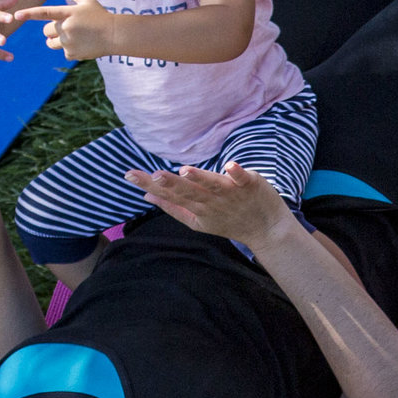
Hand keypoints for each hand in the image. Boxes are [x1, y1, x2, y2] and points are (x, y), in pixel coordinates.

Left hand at [12, 0, 119, 61]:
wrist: (115, 36)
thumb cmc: (101, 16)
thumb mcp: (88, 2)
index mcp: (67, 13)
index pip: (44, 13)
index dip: (29, 14)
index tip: (17, 15)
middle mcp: (66, 28)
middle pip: (46, 31)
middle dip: (52, 30)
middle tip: (67, 28)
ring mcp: (69, 42)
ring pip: (52, 43)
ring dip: (57, 41)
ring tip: (73, 37)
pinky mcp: (73, 53)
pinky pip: (64, 52)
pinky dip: (70, 50)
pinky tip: (82, 45)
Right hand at [130, 157, 288, 247]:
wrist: (268, 232)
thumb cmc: (229, 221)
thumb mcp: (198, 219)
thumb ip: (173, 207)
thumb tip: (146, 195)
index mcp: (197, 209)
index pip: (169, 196)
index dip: (149, 185)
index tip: (129, 175)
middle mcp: (212, 202)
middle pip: (188, 192)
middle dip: (171, 184)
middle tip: (154, 175)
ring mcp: (231, 195)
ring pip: (212, 186)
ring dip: (199, 178)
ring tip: (184, 171)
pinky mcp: (250, 186)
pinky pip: (242, 179)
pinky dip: (237, 173)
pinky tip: (230, 166)